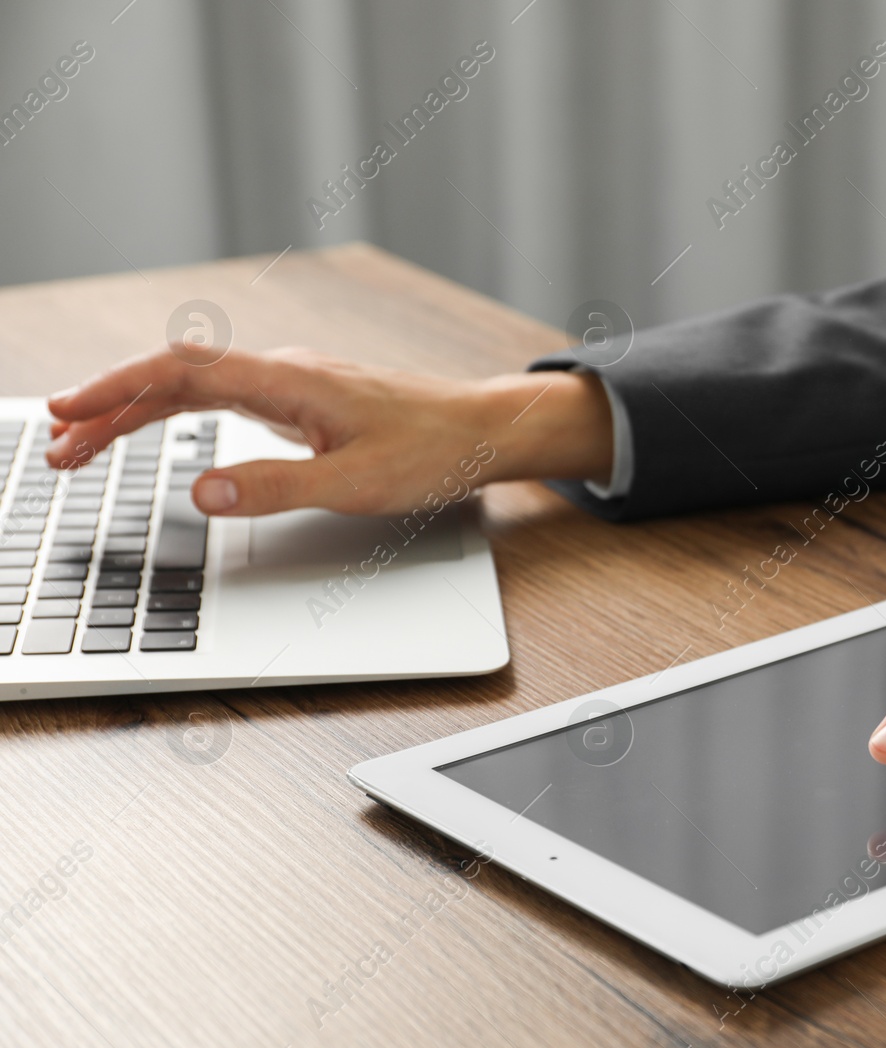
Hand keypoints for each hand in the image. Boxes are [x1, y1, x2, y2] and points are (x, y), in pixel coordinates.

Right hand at [46, 343, 613, 516]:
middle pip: (176, 379)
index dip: (117, 391)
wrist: (484, 430)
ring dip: (138, 414)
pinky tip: (156, 432)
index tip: (66, 413)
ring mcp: (292, 384)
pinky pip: (223, 398)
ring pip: (196, 388)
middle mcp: (285, 372)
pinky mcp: (303, 400)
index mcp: (291, 381)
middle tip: (58, 449)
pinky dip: (178, 415)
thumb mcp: (356, 483)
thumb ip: (276, 487)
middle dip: (110, 410)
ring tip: (85, 448)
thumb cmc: (433, 451)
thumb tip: (200, 493)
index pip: (183, 374)